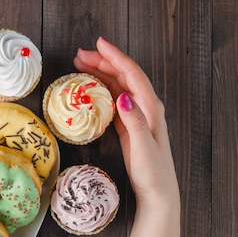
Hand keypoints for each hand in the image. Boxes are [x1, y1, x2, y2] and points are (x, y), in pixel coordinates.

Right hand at [74, 37, 178, 206]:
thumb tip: (123, 97)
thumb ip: (134, 121)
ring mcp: (137, 115)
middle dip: (103, 61)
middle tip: (79, 54)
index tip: (99, 43)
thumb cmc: (152, 172)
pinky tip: (90, 89)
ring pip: (117, 86)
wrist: (157, 193)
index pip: (132, 74)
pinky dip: (101, 90)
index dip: (115, 57)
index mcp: (150, 107)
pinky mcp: (129, 125)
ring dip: (101, 73)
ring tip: (81, 65)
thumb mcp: (143, 147)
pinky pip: (114, 100)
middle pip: (123, 75)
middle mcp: (145, 107)